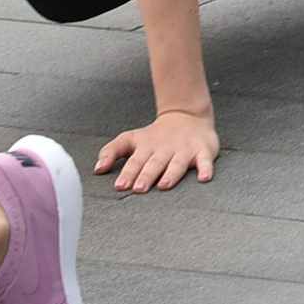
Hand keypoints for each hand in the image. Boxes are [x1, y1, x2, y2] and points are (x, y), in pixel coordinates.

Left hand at [97, 108, 217, 190]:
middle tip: (139, 188)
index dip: (128, 173)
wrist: (187, 116)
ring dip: (171, 174)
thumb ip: (112, 151)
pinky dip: (206, 169)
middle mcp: (165, 148)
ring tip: (164, 185)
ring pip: (177, 163)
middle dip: (146, 175)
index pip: (135, 160)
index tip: (120, 186)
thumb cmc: (155, 135)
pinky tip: (204, 178)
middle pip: (155, 163)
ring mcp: (184, 149)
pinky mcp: (203, 150)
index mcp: (146, 146)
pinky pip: (206, 160)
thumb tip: (97, 169)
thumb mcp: (131, 139)